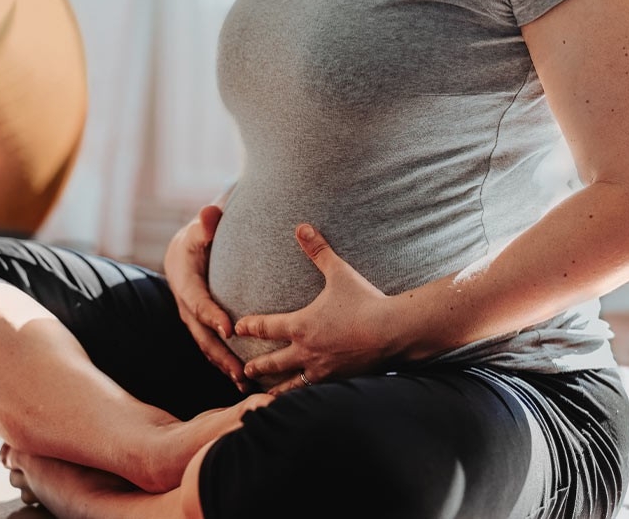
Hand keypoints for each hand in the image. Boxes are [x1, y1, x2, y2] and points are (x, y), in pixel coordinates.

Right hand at [163, 203, 249, 391]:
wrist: (184, 254)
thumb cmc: (198, 238)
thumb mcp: (200, 229)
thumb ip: (207, 223)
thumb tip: (210, 211)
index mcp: (185, 283)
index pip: (198, 302)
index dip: (212, 316)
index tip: (230, 329)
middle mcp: (186, 308)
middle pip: (203, 335)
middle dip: (222, 354)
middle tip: (242, 369)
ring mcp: (193, 322)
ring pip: (208, 348)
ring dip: (225, 366)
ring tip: (246, 381)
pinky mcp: (202, 330)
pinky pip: (214, 350)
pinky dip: (227, 365)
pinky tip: (246, 380)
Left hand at [234, 224, 400, 396]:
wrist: (392, 331)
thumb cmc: (364, 300)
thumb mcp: (339, 272)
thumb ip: (318, 250)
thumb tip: (301, 226)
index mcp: (301, 326)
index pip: (265, 327)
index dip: (248, 327)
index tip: (236, 328)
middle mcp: (306, 351)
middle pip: (273, 363)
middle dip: (257, 367)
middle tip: (244, 372)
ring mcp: (323, 369)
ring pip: (292, 385)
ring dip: (277, 390)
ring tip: (267, 397)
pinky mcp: (339, 380)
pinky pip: (315, 392)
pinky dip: (304, 397)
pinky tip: (303, 401)